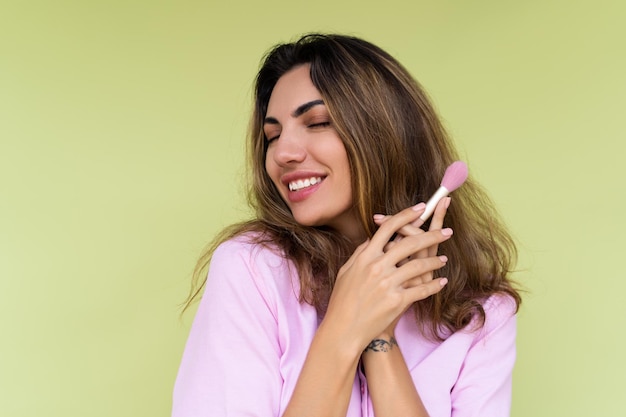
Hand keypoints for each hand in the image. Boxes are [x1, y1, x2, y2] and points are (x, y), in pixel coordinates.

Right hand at [322, 204, 450, 351]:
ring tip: (444, 260)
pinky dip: (434, 285)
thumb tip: (373, 238)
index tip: (421, 209)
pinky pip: (422, 289)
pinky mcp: (397, 301)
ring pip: (420, 265)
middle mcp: (377, 267)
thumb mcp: (347, 271)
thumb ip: (361, 253)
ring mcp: (388, 284)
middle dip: (432, 235)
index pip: (388, 228)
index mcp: (365, 257)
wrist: (344, 330)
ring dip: (436, 261)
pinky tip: (442, 282)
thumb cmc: (343, 301)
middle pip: (410, 243)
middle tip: (446, 232)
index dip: (406, 215)